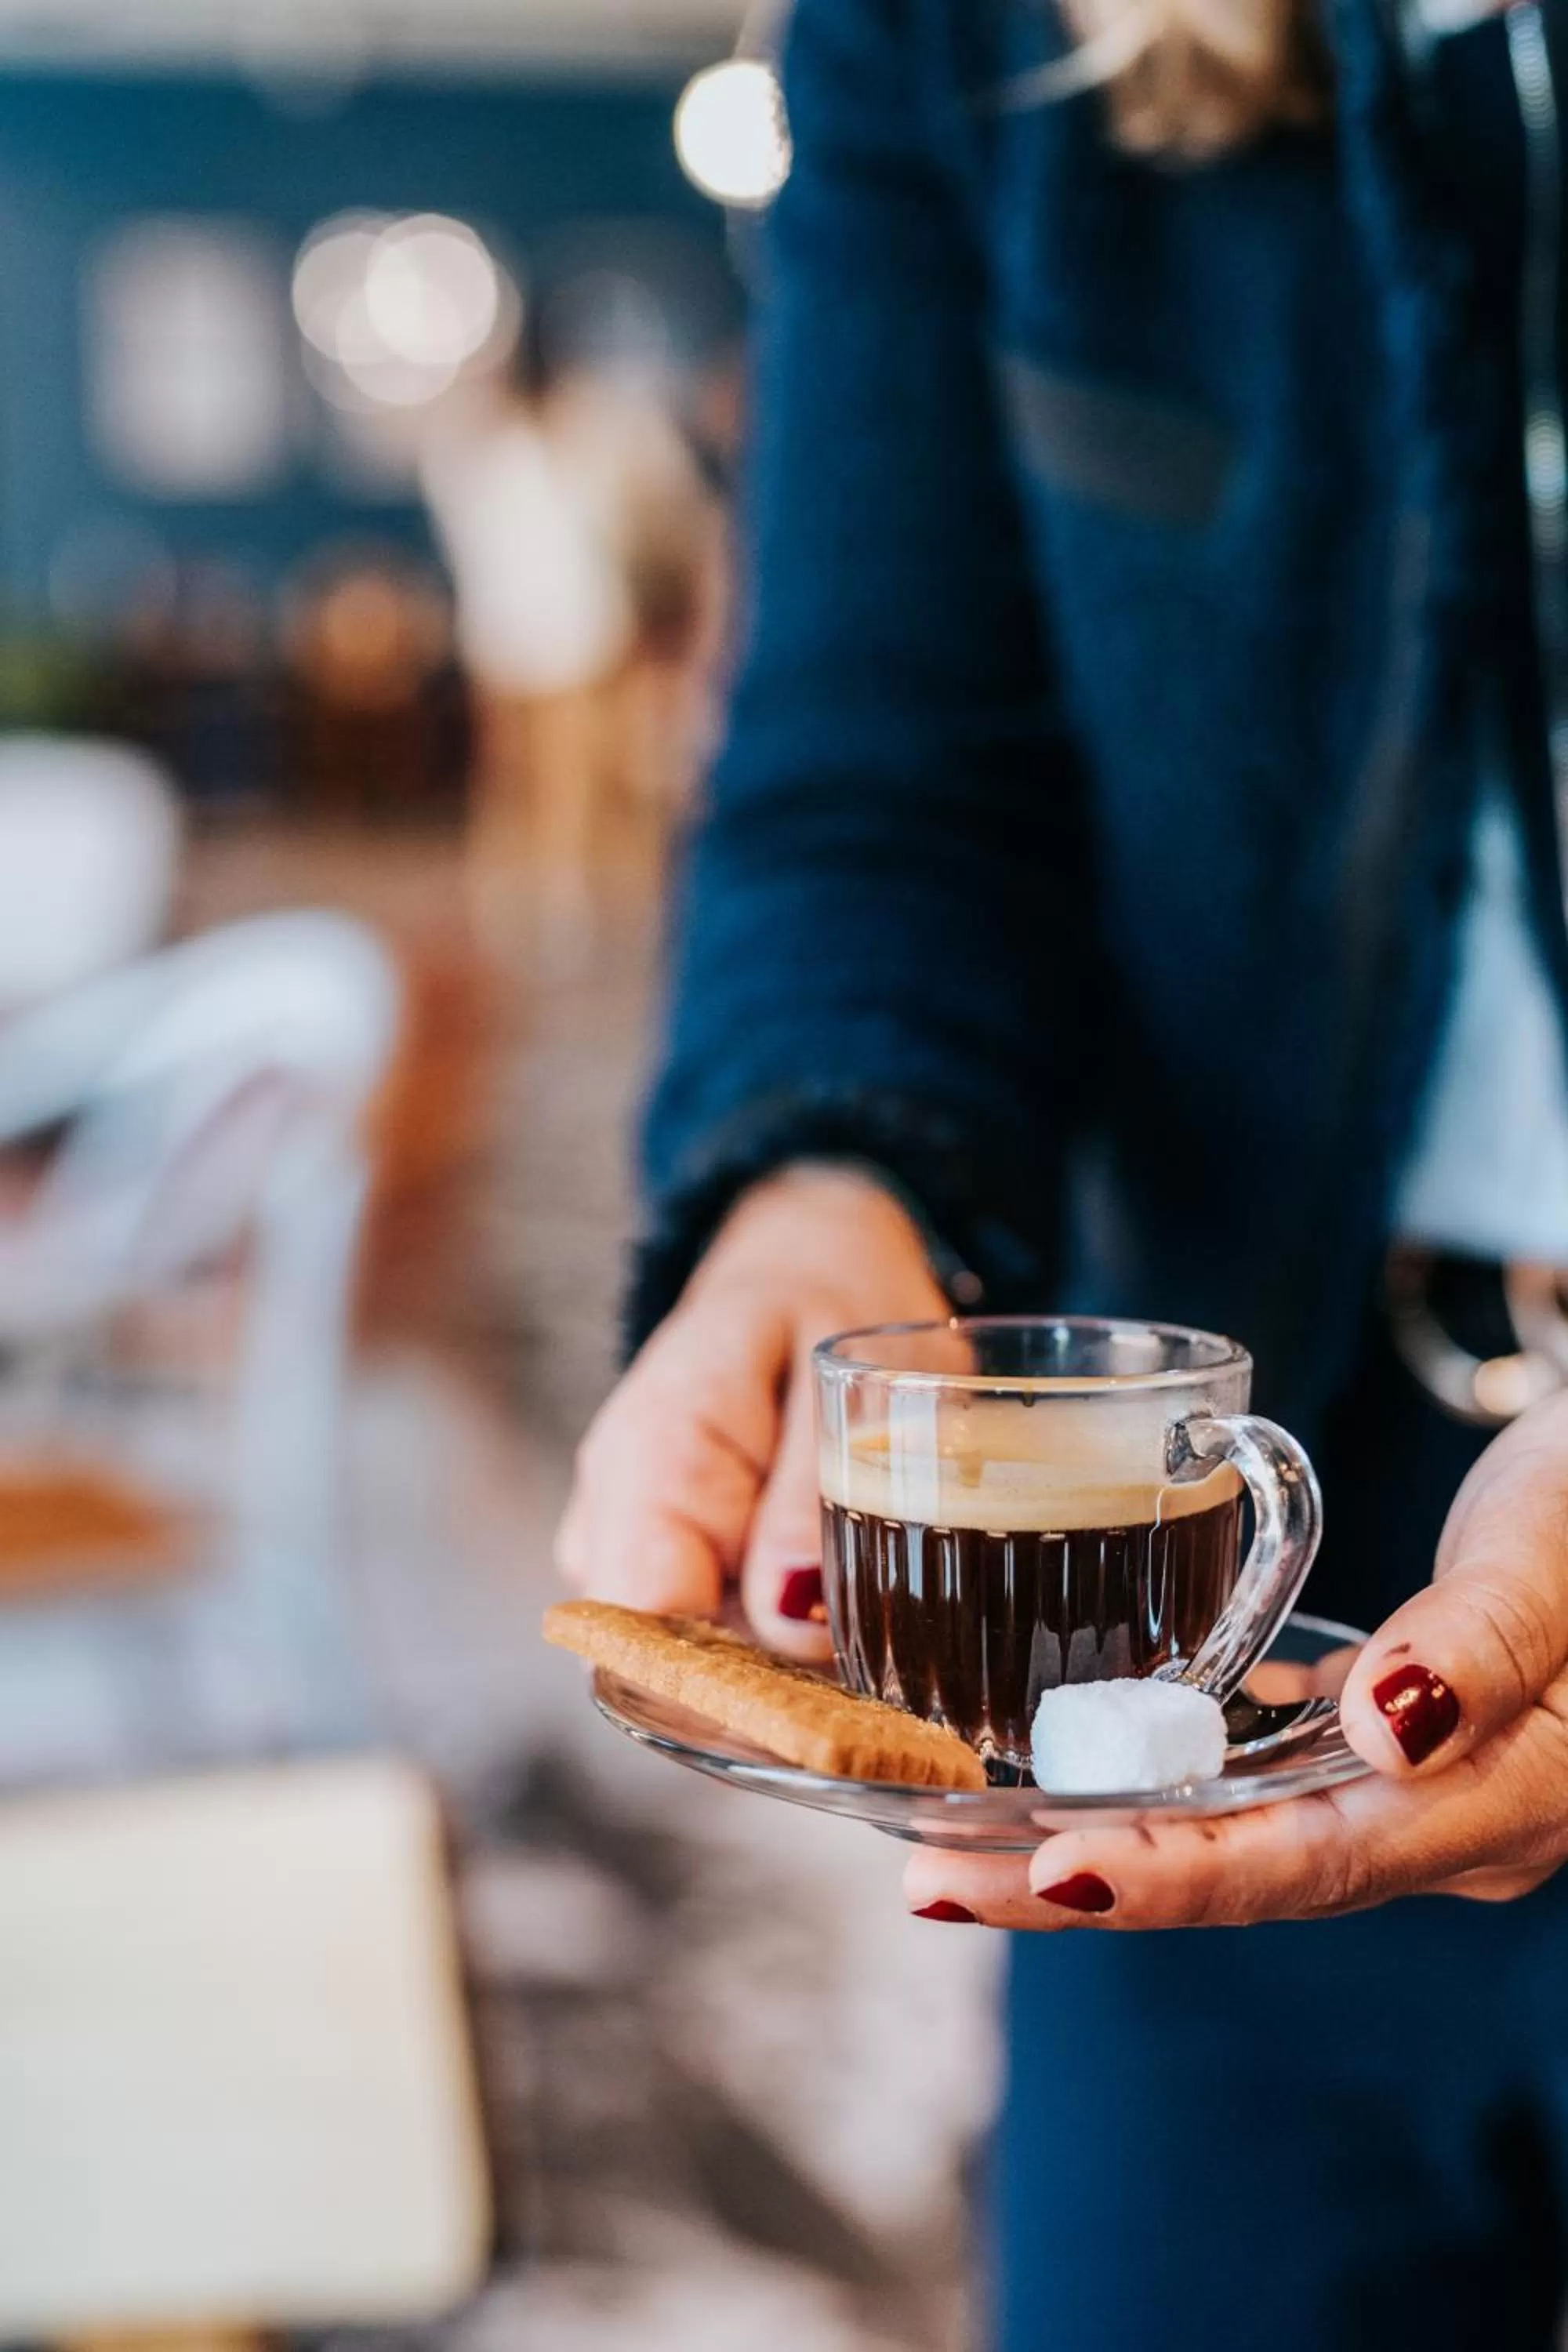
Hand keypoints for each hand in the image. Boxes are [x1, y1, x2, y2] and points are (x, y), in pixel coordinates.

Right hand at [556, 1165, 948, 1655]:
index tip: (828, 1701)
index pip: (641, 1621)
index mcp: (651, 1455)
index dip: (728, 1686)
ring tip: (868, 1593)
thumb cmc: (831, 1291)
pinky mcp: (666, 1548)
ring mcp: (630, 1532)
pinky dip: (775, 1630)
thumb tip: (788, 1622)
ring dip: (779, 1657)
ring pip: (693, 1650)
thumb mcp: (844, 1370)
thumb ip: (810, 1498)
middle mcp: (615, 1505)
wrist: (802, 1246)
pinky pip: (711, 1623)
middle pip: (667, 1655)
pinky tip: (834, 1587)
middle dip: (771, 1680)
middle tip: (883, 1645)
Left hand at [904, 1389, 1567, 1927]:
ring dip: (1099, 1835)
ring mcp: (1408, 1786)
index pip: (1306, 1860)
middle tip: (931, 1878)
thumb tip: (1384, 1726)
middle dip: (1083, 1880)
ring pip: (1231, 1832)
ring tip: (956, 1837)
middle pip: (1243, 1871)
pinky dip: (1153, 1776)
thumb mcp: (1558, 1552)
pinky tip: (1067, 1759)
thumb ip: (1484, 1641)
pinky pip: (1248, 1778)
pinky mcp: (1379, 1739)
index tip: (1043, 1871)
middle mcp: (1442, 1821)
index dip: (1171, 1875)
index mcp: (1497, 1805)